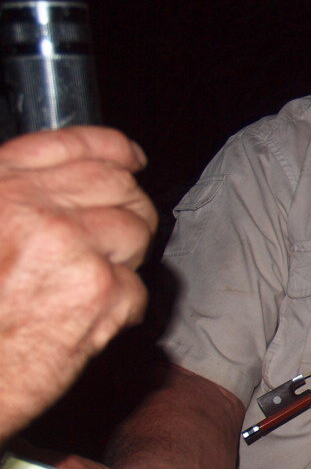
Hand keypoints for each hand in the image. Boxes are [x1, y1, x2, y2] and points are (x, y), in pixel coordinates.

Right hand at [0, 127, 157, 436]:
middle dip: (131, 209)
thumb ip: (16, 202)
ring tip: (92, 285)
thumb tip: (68, 189)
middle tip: (122, 237)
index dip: (113, 149)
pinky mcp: (99, 291)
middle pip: (118, 186)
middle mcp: (33, 209)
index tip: (133, 158)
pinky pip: (137, 285)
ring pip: (136, 232)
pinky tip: (88, 322)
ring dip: (127, 259)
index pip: (72, 146)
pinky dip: (122, 308)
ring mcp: (69, 246)